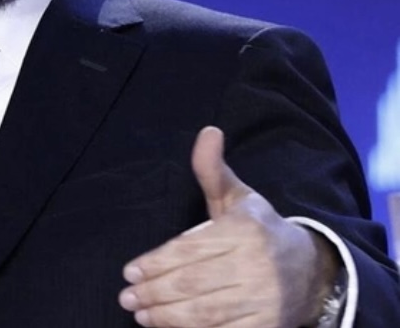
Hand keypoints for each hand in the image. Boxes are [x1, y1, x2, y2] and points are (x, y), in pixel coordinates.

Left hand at [118, 127, 336, 326]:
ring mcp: (265, 299)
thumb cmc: (261, 231)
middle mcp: (256, 265)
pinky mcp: (268, 326)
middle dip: (154, 292)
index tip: (129, 272)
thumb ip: (213, 170)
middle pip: (193, 283)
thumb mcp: (239, 198)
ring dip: (167, 316)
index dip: (156, 263)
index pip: (190, 250)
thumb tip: (207, 132)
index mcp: (245, 230)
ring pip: (206, 311)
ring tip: (140, 314)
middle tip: (127, 297)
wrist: (313, 271)